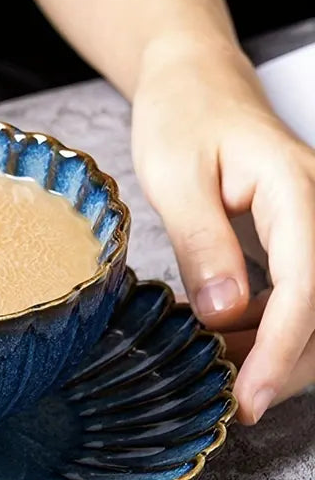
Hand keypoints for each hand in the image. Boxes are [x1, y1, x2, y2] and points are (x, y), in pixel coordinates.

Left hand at [131, 36, 314, 423]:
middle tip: (229, 397)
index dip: (277, 352)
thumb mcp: (178, 177)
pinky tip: (222, 337)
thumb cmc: (183, 117)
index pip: (304, 290)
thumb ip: (202, 243)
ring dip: (272, 351)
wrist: (196, 82)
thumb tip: (223, 313)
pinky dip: (264, 328)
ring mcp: (311, 226)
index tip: (248, 398)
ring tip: (218, 368)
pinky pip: (295, 295)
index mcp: (296, 191)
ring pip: (313, 310)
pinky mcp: (296, 238)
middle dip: (280, 364)